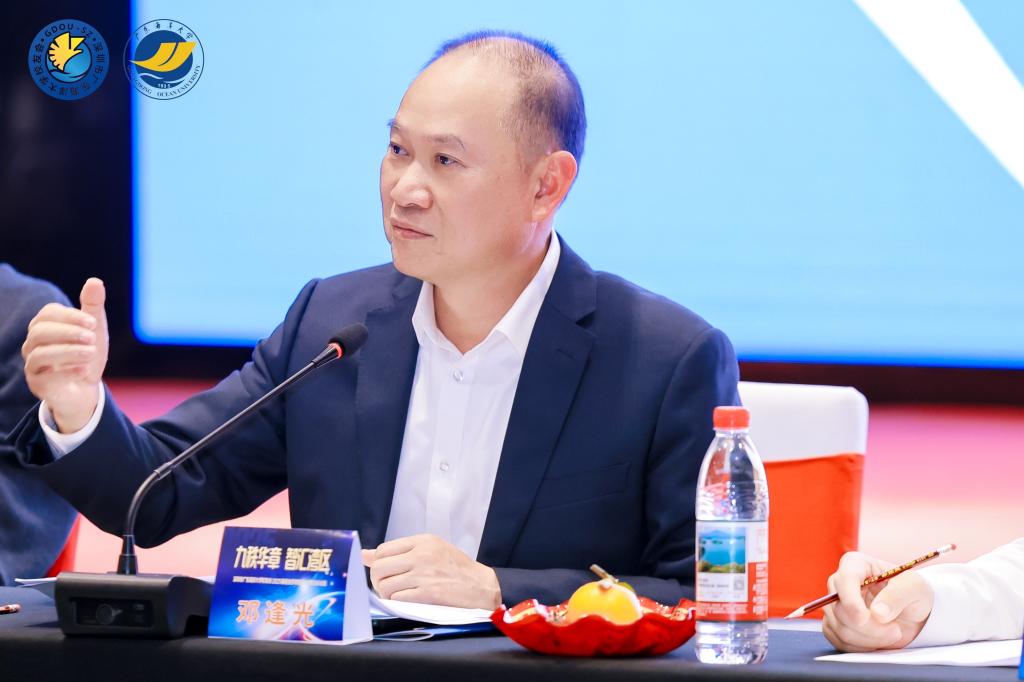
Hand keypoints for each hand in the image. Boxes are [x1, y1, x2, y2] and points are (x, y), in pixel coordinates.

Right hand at [22, 278, 108, 432]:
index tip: (93, 322)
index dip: (70, 316)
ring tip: (91, 354)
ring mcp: (33, 363)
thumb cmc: (87, 354)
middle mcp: (34, 342)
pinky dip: (65, 371)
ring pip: (39, 353)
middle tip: (92, 338)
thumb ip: (93, 306)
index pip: (49, 313)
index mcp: (46, 325)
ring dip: (68, 351)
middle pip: (40, 331)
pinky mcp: (36, 382)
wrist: (86, 388)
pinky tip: (84, 371)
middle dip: (68, 333)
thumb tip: (94, 281)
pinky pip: (42, 375)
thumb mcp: (94, 330)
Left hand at [362, 534, 500, 609]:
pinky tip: (405, 600)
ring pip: (385, 585)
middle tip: (385, 585)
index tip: (385, 572)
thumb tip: (364, 554)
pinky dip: (396, 602)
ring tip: (396, 594)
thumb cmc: (455, 567)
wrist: (480, 586)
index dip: (377, 563)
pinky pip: (397, 598)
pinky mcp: (428, 594)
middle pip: (379, 568)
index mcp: (423, 541)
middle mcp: (422, 555)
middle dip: (377, 580)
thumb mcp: (431, 549)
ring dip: (386, 593)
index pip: (383, 550)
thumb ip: (399, 551)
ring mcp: (424, 575)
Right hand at [822, 551, 934, 651]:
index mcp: (855, 564)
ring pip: (839, 628)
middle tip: (896, 631)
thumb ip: (897, 596)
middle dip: (868, 627)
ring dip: (869, 639)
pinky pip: (839, 641)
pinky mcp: (835, 625)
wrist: (913, 614)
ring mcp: (834, 605)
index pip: (844, 579)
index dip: (850, 600)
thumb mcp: (915, 587)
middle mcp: (839, 583)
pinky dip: (861, 647)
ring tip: (893, 634)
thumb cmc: (912, 593)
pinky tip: (878, 642)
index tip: (863, 618)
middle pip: (839, 608)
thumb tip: (877, 613)